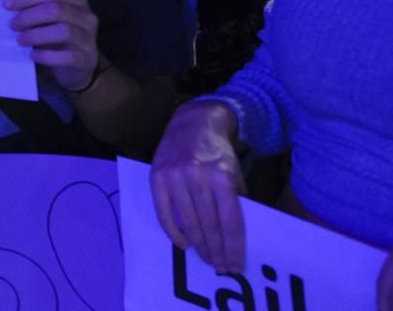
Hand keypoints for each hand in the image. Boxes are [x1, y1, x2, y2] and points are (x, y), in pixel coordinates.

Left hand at [5, 0, 99, 90]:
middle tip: (13, 25)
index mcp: (77, 1)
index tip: (7, 5)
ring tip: (21, 40)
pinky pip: (66, 56)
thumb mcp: (49, 18)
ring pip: (63, 31)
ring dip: (36, 35)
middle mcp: (87, 17)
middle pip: (56, 10)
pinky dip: (46, 56)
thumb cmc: (58, 38)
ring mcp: (89, 39)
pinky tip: (33, 55)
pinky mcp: (86, 60)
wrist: (78, 68)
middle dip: (29, 16)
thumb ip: (36, 3)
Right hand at [150, 101, 246, 273]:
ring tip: (206, 259)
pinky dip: (173, 232)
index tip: (236, 265)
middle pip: (209, 226)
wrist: (192, 124)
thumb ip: (235, 200)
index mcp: (221, 177)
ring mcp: (174, 177)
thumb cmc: (218, 154)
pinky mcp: (157, 177)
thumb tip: (235, 235)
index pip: (229, 222)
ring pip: (188, 222)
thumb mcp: (235, 173)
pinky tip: (183, 244)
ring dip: (199, 245)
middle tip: (221, 268)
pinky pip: (164, 213)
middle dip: (217, 251)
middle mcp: (197, 177)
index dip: (233, 248)